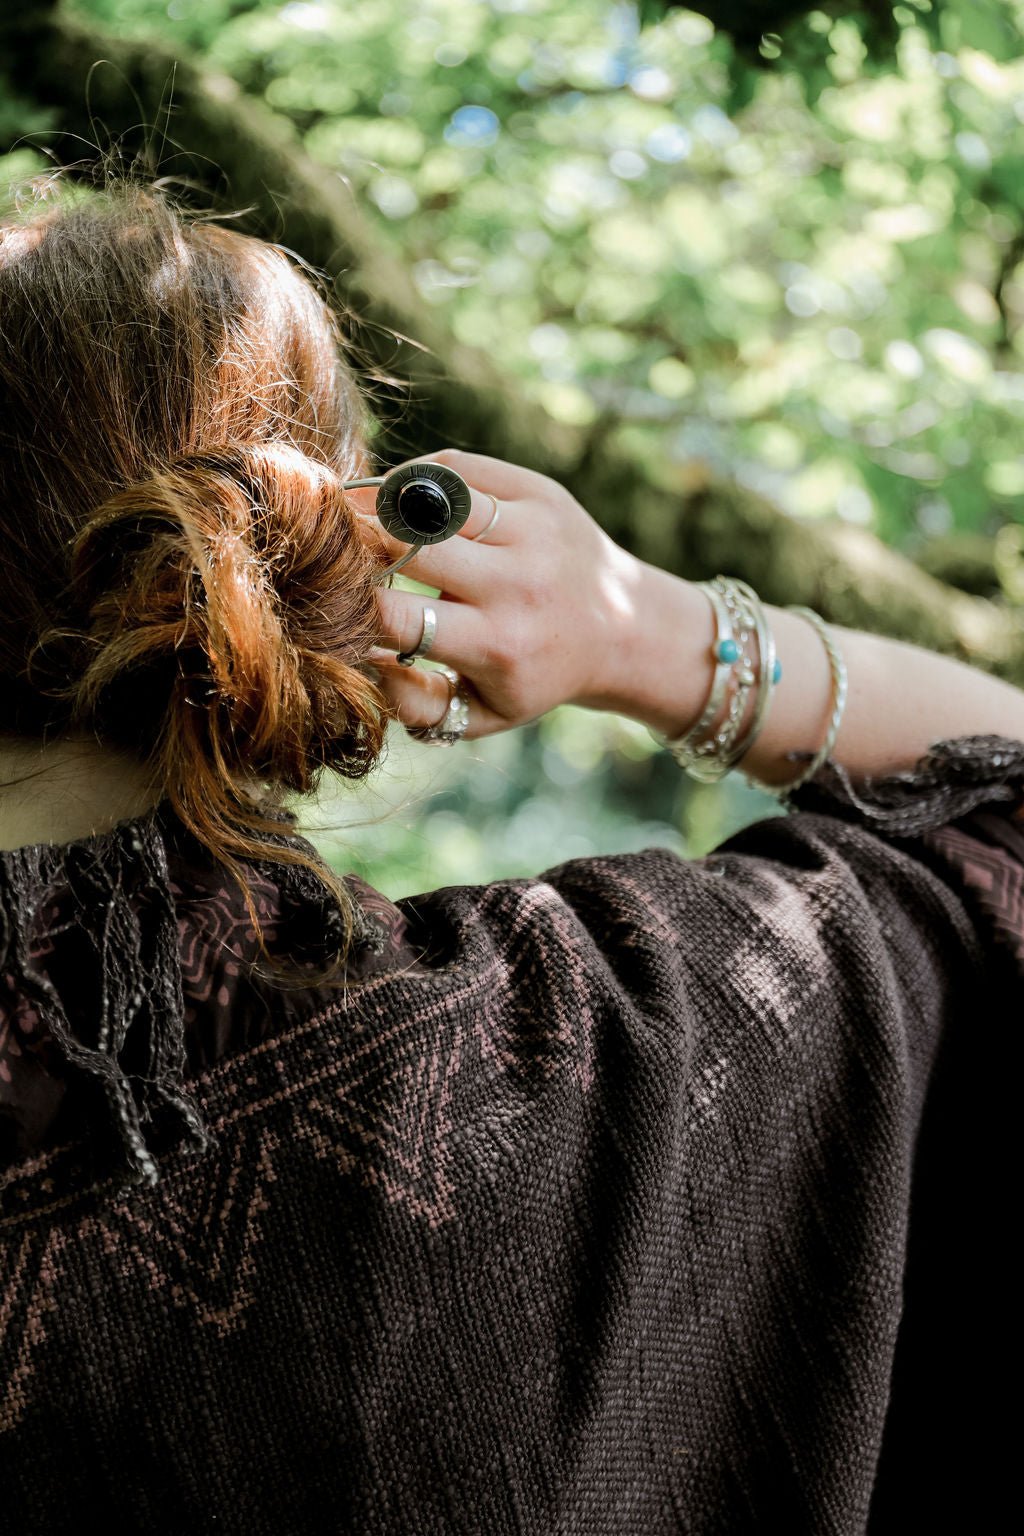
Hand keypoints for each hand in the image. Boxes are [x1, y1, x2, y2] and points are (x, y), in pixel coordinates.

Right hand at [358, 449, 651, 739]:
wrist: (623, 629)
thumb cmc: (535, 675)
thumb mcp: (481, 714)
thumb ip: (412, 703)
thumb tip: (359, 660)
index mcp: (498, 646)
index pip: (395, 616)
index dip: (349, 606)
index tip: (330, 604)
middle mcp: (517, 585)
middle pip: (405, 543)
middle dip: (356, 546)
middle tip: (329, 553)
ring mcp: (532, 531)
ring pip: (427, 496)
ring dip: (377, 503)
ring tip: (353, 518)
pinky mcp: (541, 491)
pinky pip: (455, 468)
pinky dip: (414, 477)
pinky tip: (398, 497)